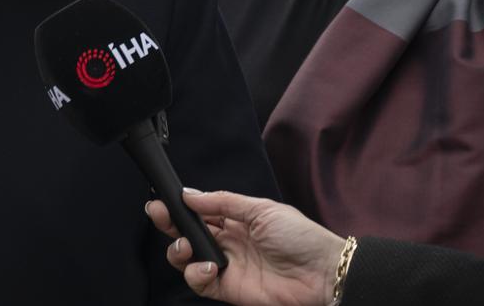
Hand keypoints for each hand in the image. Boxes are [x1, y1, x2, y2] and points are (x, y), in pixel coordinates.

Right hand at [146, 190, 341, 305]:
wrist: (324, 273)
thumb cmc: (300, 237)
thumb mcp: (261, 209)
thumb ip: (222, 202)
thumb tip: (189, 194)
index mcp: (234, 219)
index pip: (198, 212)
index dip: (179, 207)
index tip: (162, 201)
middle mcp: (226, 242)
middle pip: (186, 233)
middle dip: (169, 224)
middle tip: (159, 215)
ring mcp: (226, 266)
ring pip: (186, 259)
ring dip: (178, 250)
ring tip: (186, 245)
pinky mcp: (229, 289)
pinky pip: (199, 283)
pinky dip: (196, 274)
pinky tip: (208, 267)